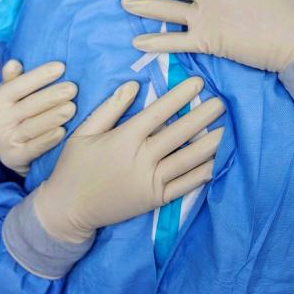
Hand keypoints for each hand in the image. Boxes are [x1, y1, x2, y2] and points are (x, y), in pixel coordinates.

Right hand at [0, 60, 77, 175]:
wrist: (10, 151)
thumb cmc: (17, 114)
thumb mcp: (11, 96)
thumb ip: (13, 79)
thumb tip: (14, 63)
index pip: (18, 85)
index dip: (39, 76)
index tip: (61, 67)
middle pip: (28, 106)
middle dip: (51, 96)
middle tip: (72, 88)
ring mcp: (5, 141)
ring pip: (31, 127)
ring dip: (52, 117)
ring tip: (72, 108)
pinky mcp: (14, 158)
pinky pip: (33, 148)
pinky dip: (48, 140)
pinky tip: (62, 132)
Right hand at [31, 76, 224, 243]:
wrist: (67, 210)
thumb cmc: (73, 167)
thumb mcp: (84, 132)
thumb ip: (110, 108)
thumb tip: (133, 85)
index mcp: (124, 139)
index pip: (159, 112)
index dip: (180, 96)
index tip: (197, 83)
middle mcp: (141, 159)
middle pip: (179, 133)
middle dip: (202, 116)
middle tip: (222, 102)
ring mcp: (150, 181)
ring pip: (187, 160)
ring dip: (209, 144)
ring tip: (226, 130)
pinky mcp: (154, 200)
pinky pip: (184, 186)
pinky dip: (201, 174)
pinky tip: (215, 163)